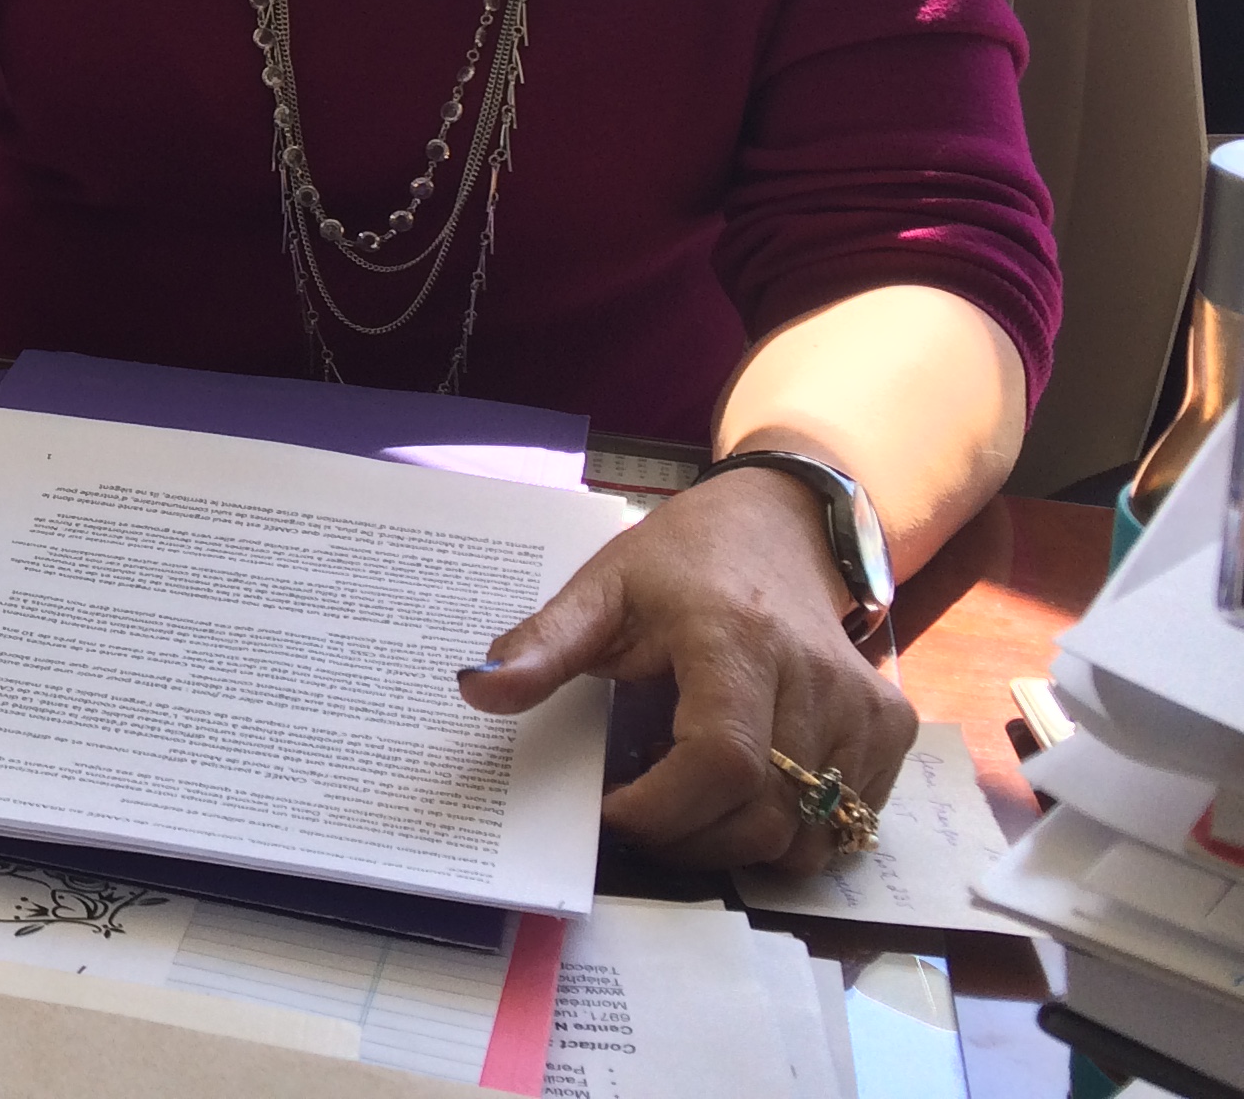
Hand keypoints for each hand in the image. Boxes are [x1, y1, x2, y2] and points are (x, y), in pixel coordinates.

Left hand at [457, 466, 913, 873]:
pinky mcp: (892, 729)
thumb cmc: (684, 560)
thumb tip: (475, 691)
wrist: (783, 525)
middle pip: (765, 813)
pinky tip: (745, 790)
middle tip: (640, 814)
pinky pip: (846, 823)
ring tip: (687, 799)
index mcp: (735, 637)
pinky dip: (790, 830)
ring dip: (739, 843)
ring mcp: (865, 708)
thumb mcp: (603, 588)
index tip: (611, 810)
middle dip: (690, 838)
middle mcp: (813, 676)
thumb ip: (543, 645)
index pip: (719, 762)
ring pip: (809, 833)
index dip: (662, 810)